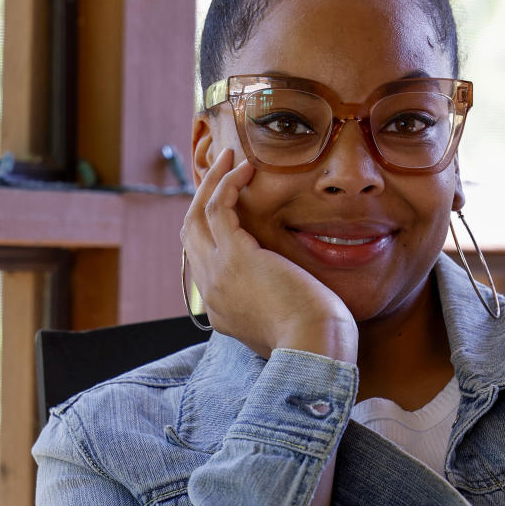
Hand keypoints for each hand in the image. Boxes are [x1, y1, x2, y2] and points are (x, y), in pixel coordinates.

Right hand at [181, 148, 357, 362]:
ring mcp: (217, 275)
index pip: (200, 262)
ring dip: (211, 181)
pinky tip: (244, 168)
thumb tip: (285, 296)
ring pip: (197, 216)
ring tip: (229, 157)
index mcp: (220, 312)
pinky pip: (217, 208)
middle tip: (219, 172)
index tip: (225, 206)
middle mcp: (210, 293)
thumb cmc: (313, 339)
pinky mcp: (235, 257)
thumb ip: (272, 309)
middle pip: (189, 235)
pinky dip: (226, 183)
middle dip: (200, 198)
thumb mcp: (284, 326)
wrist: (314, 348)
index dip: (207, 230)